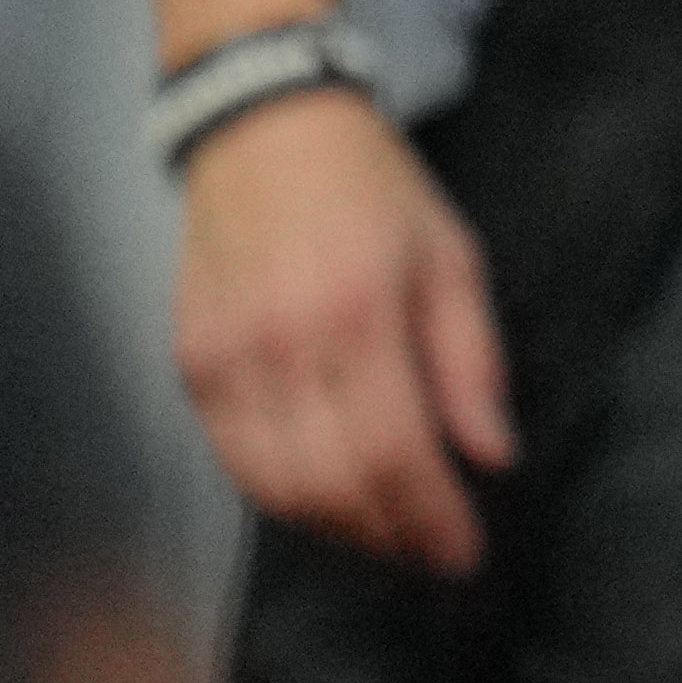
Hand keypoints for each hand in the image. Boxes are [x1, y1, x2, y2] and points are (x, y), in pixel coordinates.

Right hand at [174, 93, 509, 573]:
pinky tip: (329, 492)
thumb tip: (491, 456)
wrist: (267, 130)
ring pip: (273, 487)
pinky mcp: (190, 363)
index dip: (430, 517)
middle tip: (433, 548)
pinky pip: (235, 459)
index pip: (393, 451)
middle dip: (388, 533)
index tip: (465, 553)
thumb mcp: (452, 257)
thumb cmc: (375, 190)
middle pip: (329, 484)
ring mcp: (224, 358)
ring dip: (335, 526)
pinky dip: (283, 493)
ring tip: (388, 528)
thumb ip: (471, 363)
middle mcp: (281, 342)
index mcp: (359, 310)